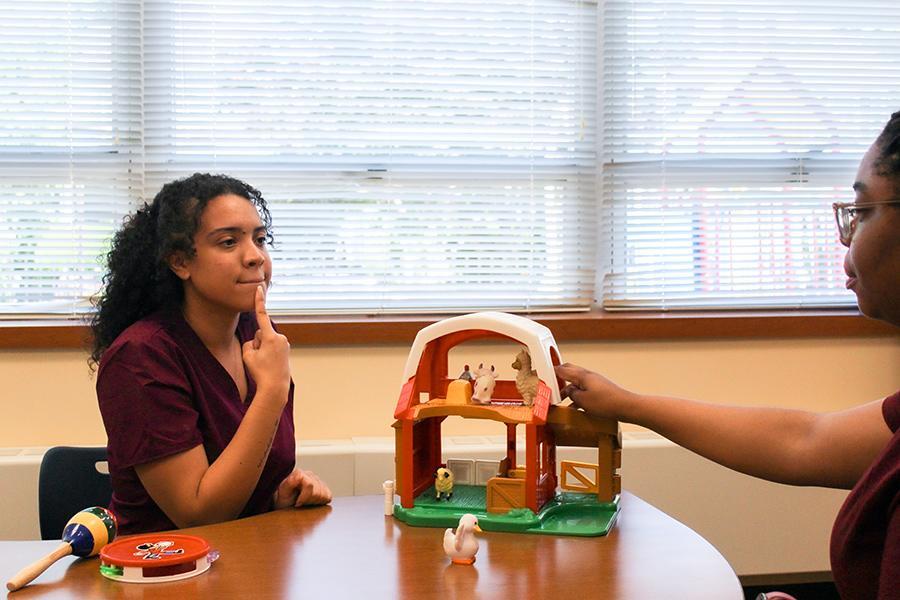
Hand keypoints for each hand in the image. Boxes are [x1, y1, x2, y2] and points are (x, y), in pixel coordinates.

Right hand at [242, 286, 290, 404]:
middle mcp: (280, 337)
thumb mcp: (247, 355)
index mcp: (270, 337)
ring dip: (263, 350)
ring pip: (266, 342)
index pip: (262, 315)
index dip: (259, 301)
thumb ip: (249, 343)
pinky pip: (272, 348)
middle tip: (260, 360)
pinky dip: (268, 354)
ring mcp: (285, 344)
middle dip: (257, 344)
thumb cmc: (260, 372)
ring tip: (266, 364)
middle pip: (261, 334)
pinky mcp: (286, 350)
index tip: (259, 288)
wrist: (275, 388)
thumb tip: (256, 341)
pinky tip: (270, 365)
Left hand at [273, 468, 332, 508]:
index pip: (310, 485)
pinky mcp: (324, 488)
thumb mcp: (283, 491)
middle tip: (300, 503)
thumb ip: (290, 482)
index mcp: (300, 473)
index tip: (297, 503)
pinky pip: (328, 496)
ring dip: (314, 502)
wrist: (283, 503)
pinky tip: (311, 502)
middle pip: (318, 491)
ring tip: (305, 502)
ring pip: (324, 494)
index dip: (304, 497)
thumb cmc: (282, 498)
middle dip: (309, 501)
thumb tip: (299, 475)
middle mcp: (310, 475)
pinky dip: (321, 502)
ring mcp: (318, 481)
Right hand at [554, 362, 635, 419]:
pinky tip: (575, 407)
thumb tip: (567, 392)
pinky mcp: (600, 388)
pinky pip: (584, 389)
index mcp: (582, 375)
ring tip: (561, 398)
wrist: (626, 406)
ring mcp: (594, 381)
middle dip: (559, 377)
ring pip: (576, 381)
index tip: (543, 374)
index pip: (562, 369)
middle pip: (569, 371)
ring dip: (568, 389)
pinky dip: (577, 395)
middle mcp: (588, 375)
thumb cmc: (607, 403)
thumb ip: (571, 394)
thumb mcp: (582, 400)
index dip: (551, 372)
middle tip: (550, 384)